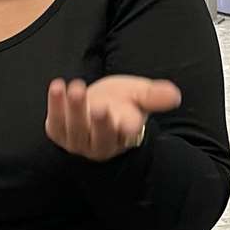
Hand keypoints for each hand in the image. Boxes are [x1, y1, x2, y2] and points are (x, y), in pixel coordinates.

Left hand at [45, 75, 181, 161]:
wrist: (95, 105)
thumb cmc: (120, 102)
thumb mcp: (139, 95)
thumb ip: (154, 96)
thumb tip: (174, 95)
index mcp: (124, 135)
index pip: (127, 134)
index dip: (128, 128)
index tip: (130, 120)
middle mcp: (101, 143)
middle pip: (101, 136)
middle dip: (100, 122)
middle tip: (101, 105)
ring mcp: (78, 140)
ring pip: (76, 129)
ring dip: (75, 109)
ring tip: (76, 87)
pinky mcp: (58, 132)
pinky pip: (55, 122)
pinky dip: (55, 105)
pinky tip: (57, 86)